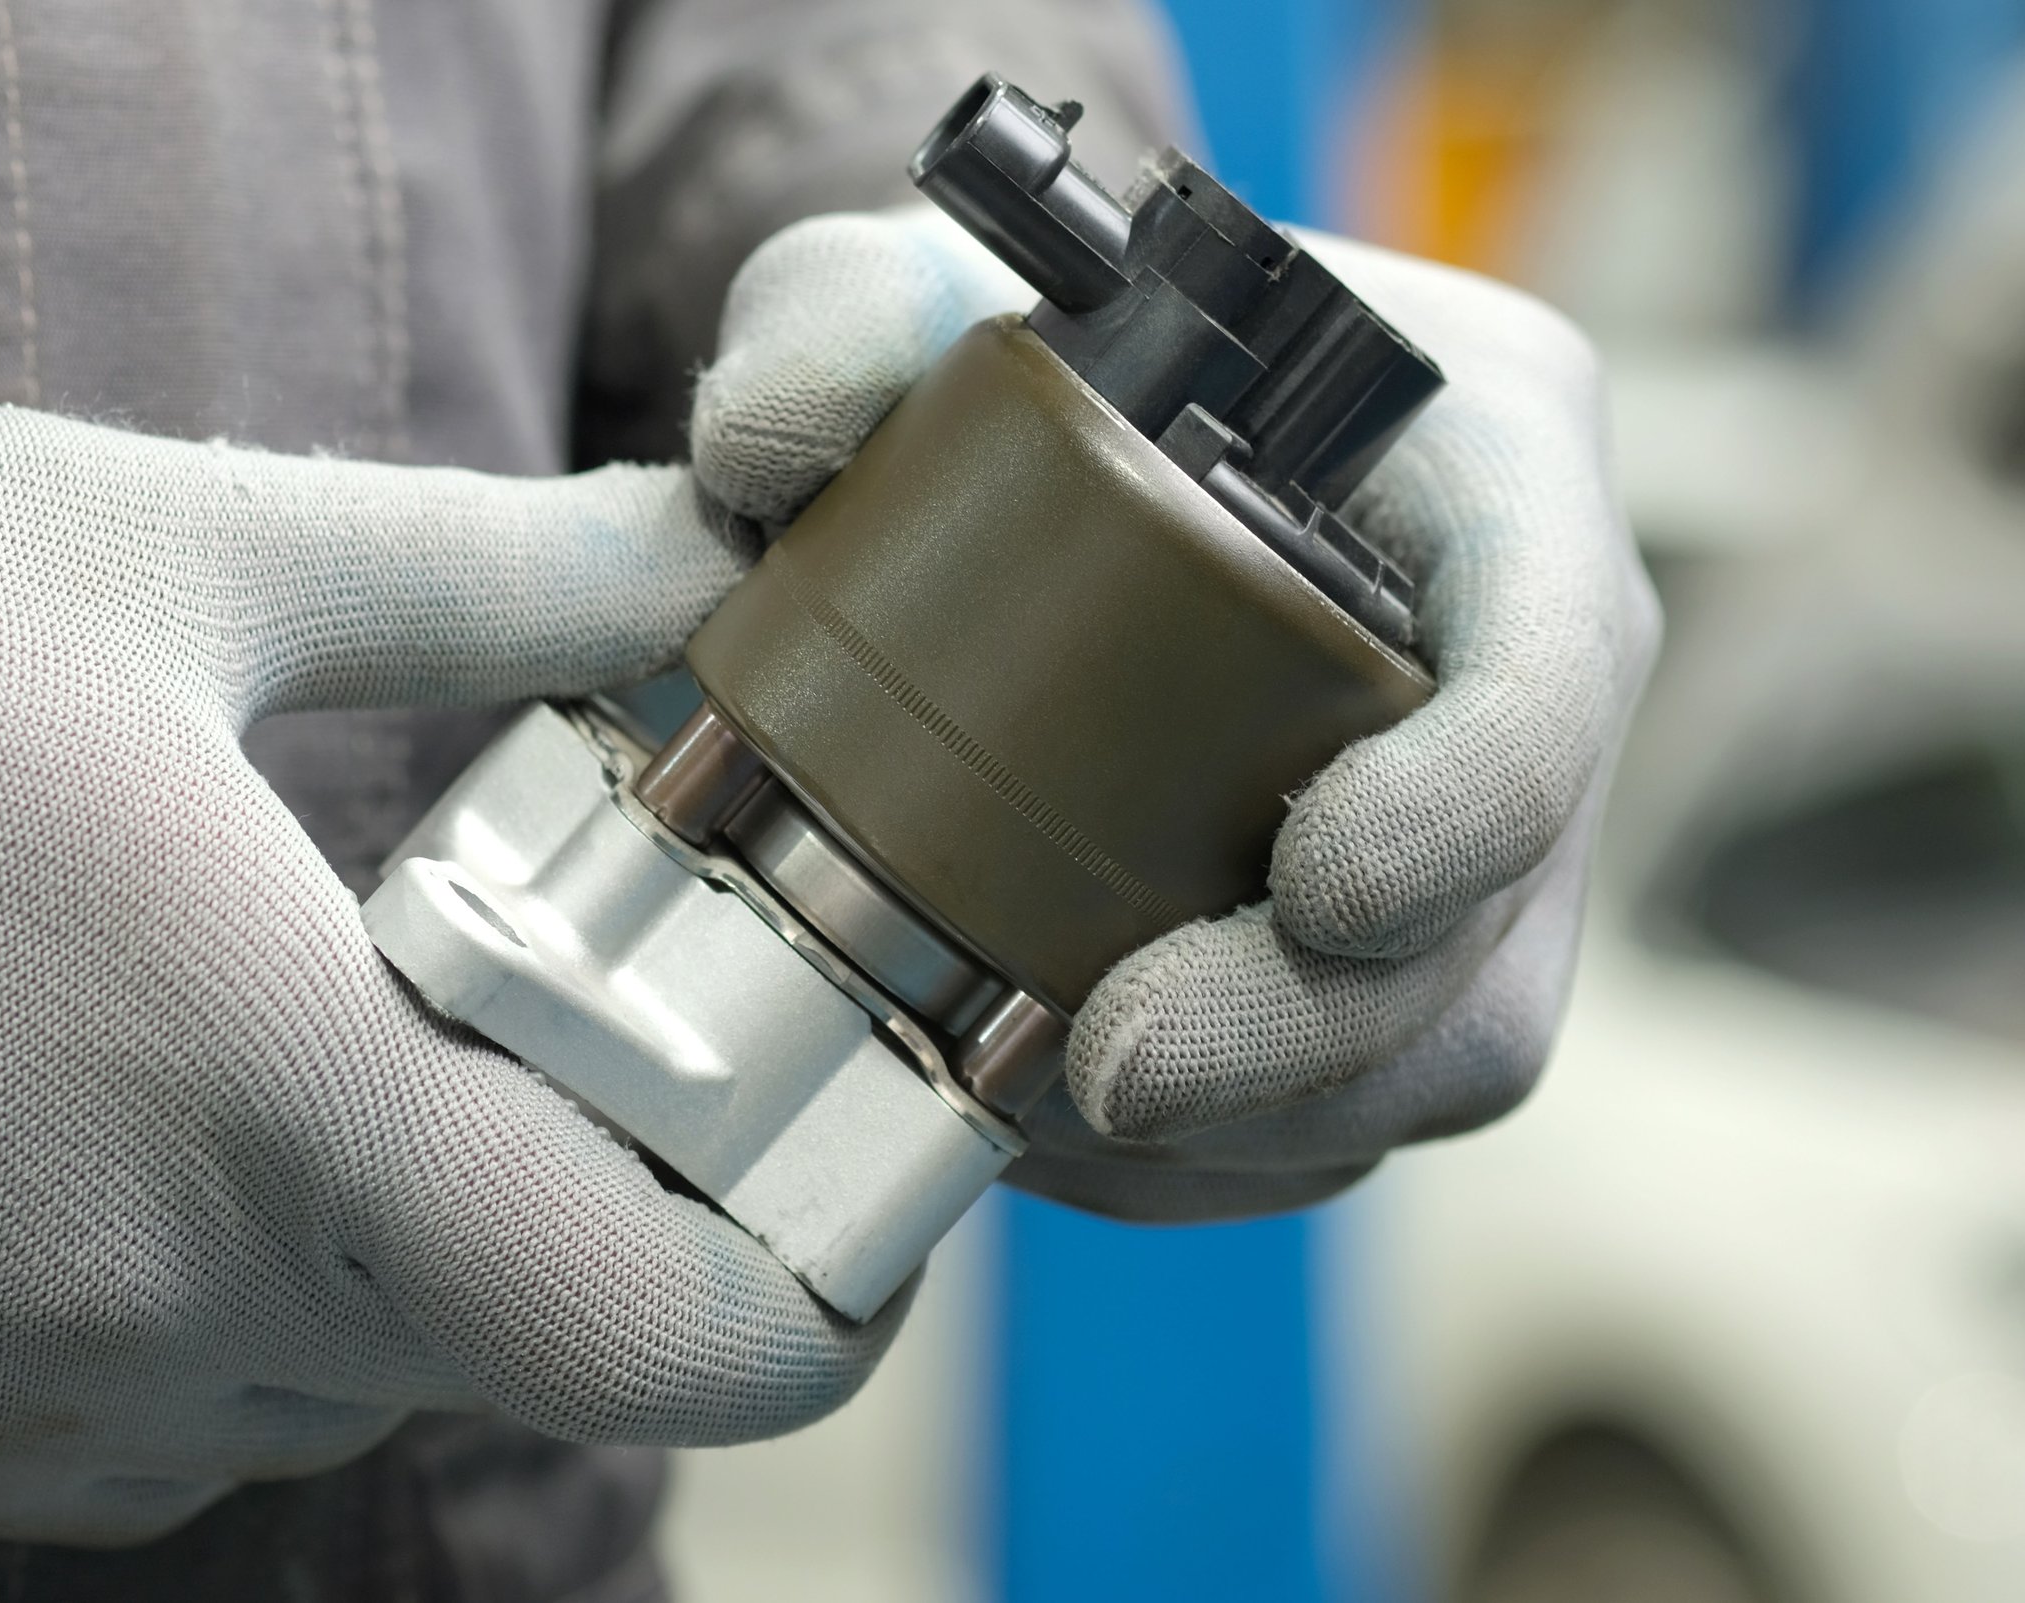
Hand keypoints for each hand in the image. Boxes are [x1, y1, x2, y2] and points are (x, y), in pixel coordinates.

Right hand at [0, 404, 890, 1544]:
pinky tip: (105, 1113)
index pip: (663, 1335)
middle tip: (520, 1012)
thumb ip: (492, 576)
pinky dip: (202, 1297)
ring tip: (279, 1030)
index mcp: (268, 1103)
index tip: (820, 1152)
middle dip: (560, 1196)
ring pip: (326, 1392)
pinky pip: (142, 1418)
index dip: (807, 1282)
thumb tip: (708, 553)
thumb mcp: (159, 552)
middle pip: (509, 1344)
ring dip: (374, 1246)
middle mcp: (147, 1309)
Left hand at [691, 212, 1659, 1220]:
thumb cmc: (1032, 360)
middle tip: (1108, 1074)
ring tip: (1043, 1113)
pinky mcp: (1414, 955)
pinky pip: (1352, 1108)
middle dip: (1304, 1038)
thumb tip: (765, 453)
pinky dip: (1209, 1152)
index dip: (1468, 806)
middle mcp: (1527, 670)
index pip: (1549, 664)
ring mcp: (1487, 835)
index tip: (1315, 891)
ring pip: (1429, 1055)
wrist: (1083, 460)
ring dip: (1243, 1123)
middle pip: (1492, 926)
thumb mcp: (911, 290)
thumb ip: (829, 316)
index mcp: (1485, 466)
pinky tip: (1058, 1129)